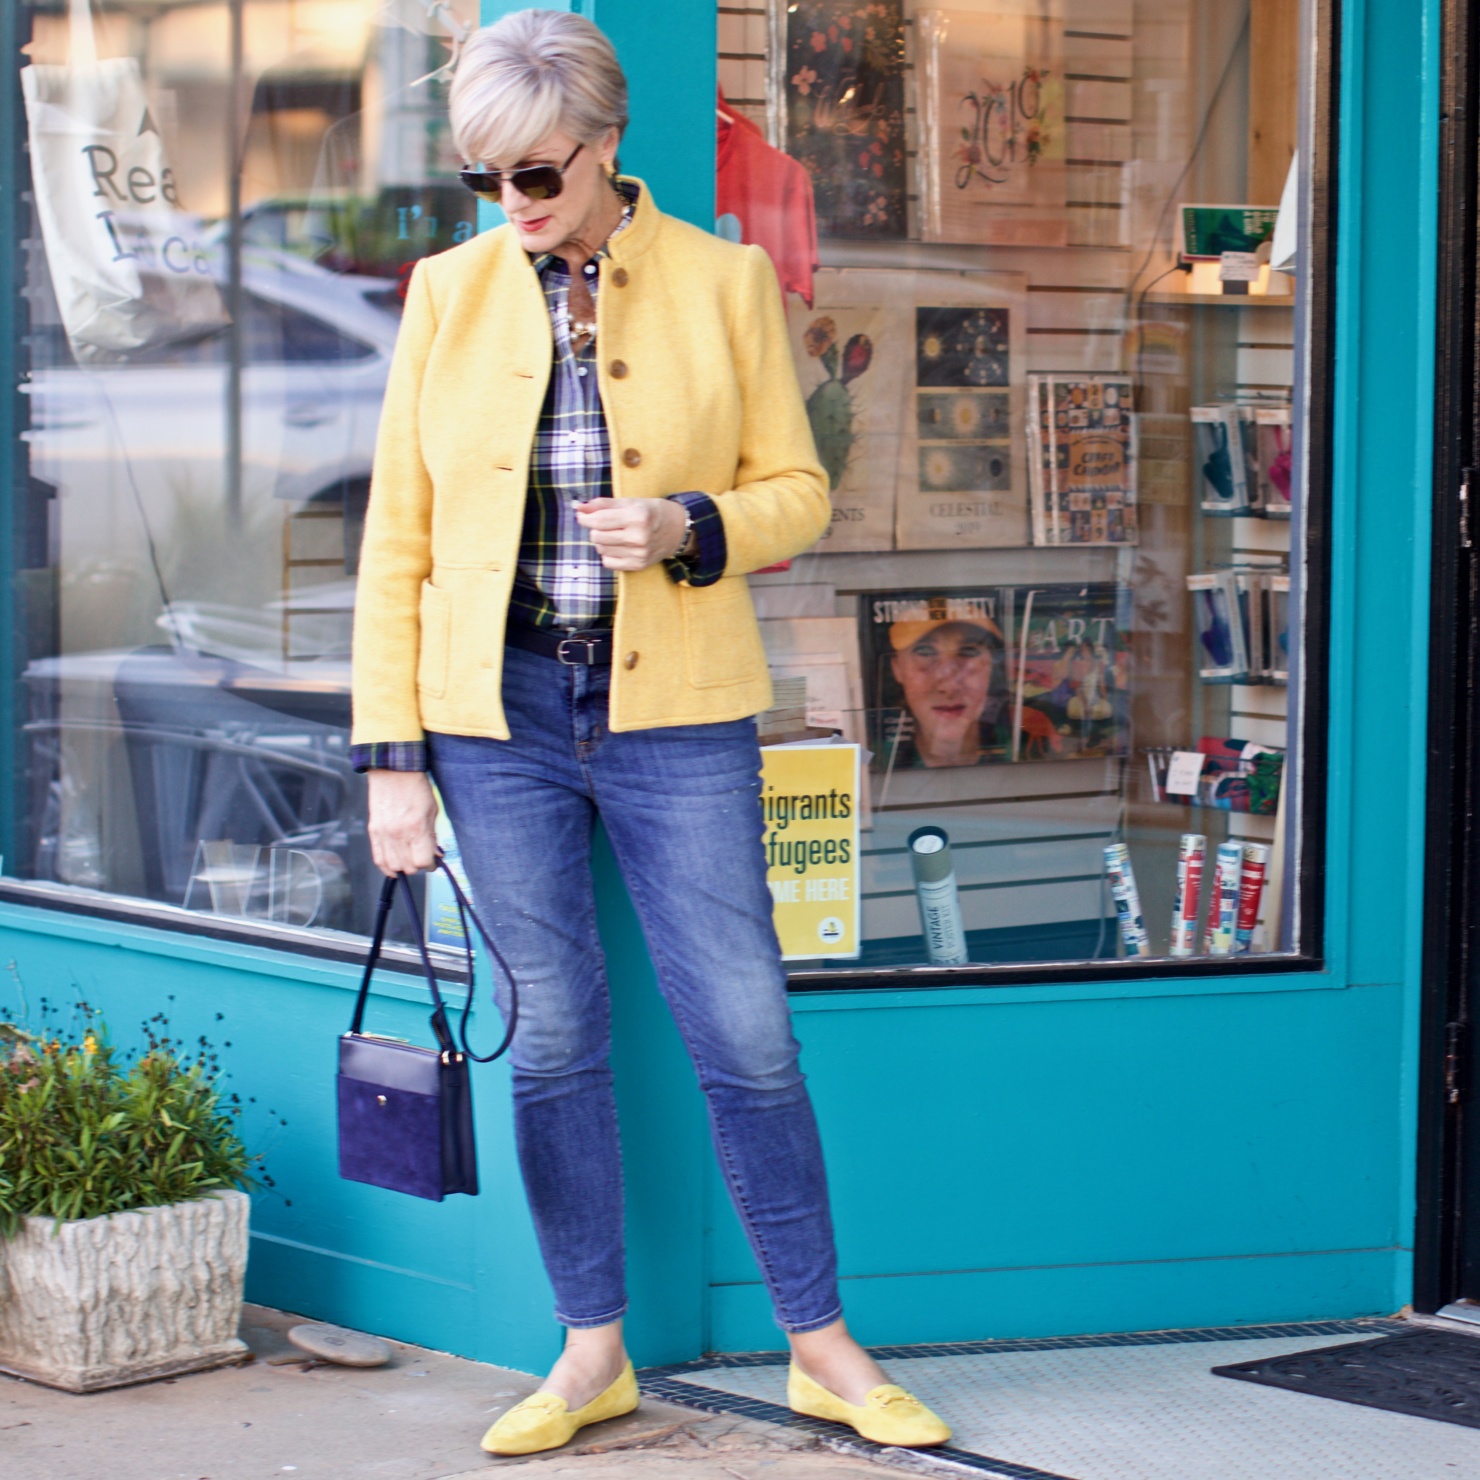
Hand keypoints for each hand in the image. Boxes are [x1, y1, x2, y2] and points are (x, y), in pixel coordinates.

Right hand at [367, 769, 438, 876]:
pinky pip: (378, 858)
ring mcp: (383, 834)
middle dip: (418, 866)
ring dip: (403, 867)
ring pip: (392, 866)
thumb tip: (434, 854)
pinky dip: (386, 866)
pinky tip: (394, 866)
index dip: (431, 865)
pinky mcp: (373, 831)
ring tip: (409, 861)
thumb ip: (433, 836)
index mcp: (416, 828)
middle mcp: (398, 834)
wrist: (393, 772)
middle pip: (408, 867)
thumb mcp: (433, 811)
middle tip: (423, 858)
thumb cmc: (416, 788)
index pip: (423, 862)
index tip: (434, 861)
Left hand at [574, 497, 688, 570]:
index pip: (599, 521)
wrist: (677, 530)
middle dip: (595, 529)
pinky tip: (618, 546)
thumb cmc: (651, 512)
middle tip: (604, 524)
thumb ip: (603, 504)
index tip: (581, 515)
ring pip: (601, 550)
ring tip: (614, 534)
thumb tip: (579, 507)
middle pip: (597, 537)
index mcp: (637, 517)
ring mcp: (639, 554)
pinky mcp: (638, 565)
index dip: (584, 518)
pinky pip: (608, 563)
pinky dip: (608, 554)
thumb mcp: (630, 502)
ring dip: (602, 542)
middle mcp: (639, 537)